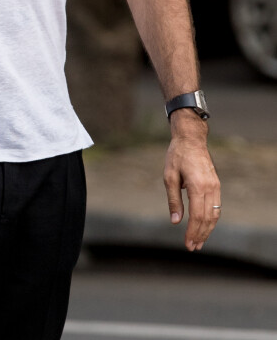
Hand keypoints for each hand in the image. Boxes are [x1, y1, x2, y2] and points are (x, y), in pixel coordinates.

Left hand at [164, 111, 220, 250]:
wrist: (191, 139)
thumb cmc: (177, 156)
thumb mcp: (169, 177)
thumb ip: (173, 200)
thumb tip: (176, 222)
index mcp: (197, 186)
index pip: (197, 216)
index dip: (192, 232)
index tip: (187, 244)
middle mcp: (210, 188)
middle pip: (208, 219)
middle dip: (201, 235)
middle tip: (192, 247)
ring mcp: (216, 186)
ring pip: (215, 214)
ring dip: (207, 230)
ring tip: (199, 241)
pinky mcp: (216, 184)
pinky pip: (217, 207)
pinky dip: (212, 219)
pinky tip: (205, 226)